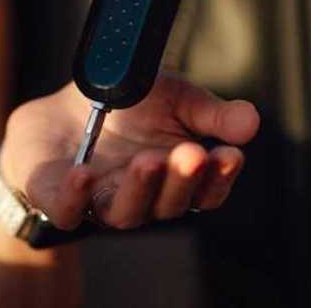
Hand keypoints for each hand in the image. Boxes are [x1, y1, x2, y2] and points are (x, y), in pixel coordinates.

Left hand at [0, 75, 258, 230]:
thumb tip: (252, 120)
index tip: (230, 154)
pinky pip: (69, 211)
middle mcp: (144, 198)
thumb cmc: (125, 108)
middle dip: (182, 180)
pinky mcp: (58, 201)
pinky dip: (76, 198)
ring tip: (148, 161)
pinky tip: (84, 174)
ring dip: (140, 188)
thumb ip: (210, 112)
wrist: (60, 111)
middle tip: (191, 154)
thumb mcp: (174, 97)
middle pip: (170, 203)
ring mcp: (100, 202)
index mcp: (175, 177)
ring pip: (126, 212)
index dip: (220, 177)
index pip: (206, 191)